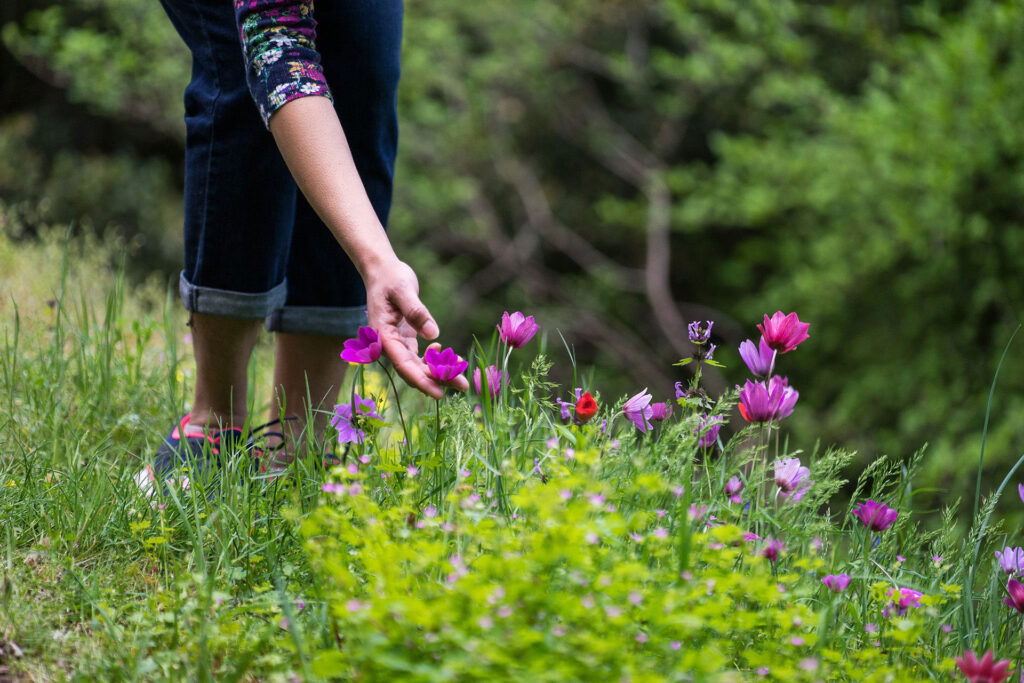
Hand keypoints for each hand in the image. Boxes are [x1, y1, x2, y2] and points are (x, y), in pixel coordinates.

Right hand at [364, 260, 468, 398]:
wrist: (382, 270)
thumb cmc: (390, 278)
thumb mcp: (403, 290)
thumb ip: (416, 312)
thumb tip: (433, 334)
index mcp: (382, 336)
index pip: (403, 365)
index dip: (422, 380)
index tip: (439, 392)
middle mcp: (388, 344)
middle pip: (412, 370)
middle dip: (437, 379)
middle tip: (463, 385)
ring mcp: (396, 343)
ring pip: (417, 366)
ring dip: (438, 371)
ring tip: (462, 373)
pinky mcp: (404, 339)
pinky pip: (419, 356)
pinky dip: (434, 359)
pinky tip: (446, 353)